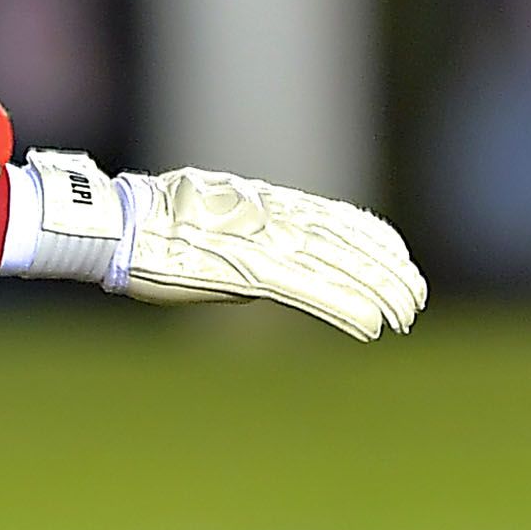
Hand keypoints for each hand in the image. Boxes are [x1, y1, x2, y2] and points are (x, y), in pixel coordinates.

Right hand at [2, 149, 426, 340]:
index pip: (334, 216)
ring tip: (406, 315)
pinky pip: (309, 293)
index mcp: (262, 202)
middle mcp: (271, 217)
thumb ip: (238, 227)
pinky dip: (344, 309)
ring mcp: (261, 243)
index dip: (372, 238)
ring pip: (337, 268)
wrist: (113, 224)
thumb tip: (253, 246)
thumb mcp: (203, 212)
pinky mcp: (248, 272)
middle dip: (387, 271)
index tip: (401, 255)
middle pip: (346, 242)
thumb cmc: (143, 223)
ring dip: (377, 293)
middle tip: (416, 295)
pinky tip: (371, 327)